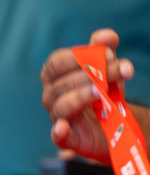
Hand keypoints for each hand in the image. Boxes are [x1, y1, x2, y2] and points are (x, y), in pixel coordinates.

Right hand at [41, 29, 132, 165]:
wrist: (114, 123)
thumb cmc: (103, 91)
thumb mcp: (106, 68)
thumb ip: (104, 49)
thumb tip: (107, 36)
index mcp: (55, 75)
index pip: (57, 63)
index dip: (80, 57)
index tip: (109, 54)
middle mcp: (51, 95)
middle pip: (63, 82)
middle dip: (92, 74)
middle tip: (122, 69)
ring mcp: (57, 116)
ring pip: (62, 105)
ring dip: (81, 95)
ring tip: (100, 91)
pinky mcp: (67, 138)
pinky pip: (57, 136)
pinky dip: (58, 131)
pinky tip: (63, 127)